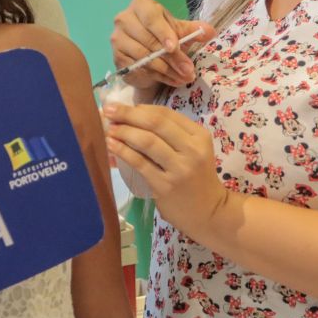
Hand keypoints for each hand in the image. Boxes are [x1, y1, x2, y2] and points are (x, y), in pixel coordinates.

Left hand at [104, 103, 228, 229]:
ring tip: (109, 129)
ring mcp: (179, 168)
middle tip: (109, 110)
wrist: (208, 211)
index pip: (166, 114)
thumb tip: (133, 116)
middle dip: (128, 114)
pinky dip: (123, 152)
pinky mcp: (165, 186)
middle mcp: (192, 149)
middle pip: (156, 123)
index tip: (121, 106)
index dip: (140, 108)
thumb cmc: (196, 178)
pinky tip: (112, 146)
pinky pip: (140, 163)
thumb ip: (171, 134)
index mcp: (199, 135)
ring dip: (124, 132)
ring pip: (147, 142)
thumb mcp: (193, 150)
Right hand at [110, 0, 214, 89]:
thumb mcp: (179, 31)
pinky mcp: (117, 58)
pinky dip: (157, 77)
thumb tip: (209, 31)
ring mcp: (118, 39)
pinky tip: (172, 80)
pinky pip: (138, 69)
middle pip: (148, 40)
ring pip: (144, 57)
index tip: (175, 47)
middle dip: (171, 57)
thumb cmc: (163, 35)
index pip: (151, 18)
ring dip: (167, 70)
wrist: (147, 52)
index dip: (163, 33)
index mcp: (140, 6)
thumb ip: (193, 30)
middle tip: (188, 70)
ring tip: (184, 77)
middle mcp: (124, 20)